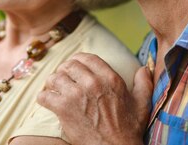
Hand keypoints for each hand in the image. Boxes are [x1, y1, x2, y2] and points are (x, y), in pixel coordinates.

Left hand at [37, 52, 152, 144]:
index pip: (86, 57)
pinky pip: (44, 96)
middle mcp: (92, 83)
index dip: (77, 60)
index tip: (74, 66)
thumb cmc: (128, 129)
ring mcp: (76, 95)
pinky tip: (47, 101)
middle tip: (63, 79)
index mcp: (109, 78)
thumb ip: (143, 84)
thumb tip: (143, 69)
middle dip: (64, 71)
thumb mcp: (141, 104)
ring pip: (54, 78)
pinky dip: (43, 98)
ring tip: (54, 89)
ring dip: (52, 84)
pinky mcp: (63, 109)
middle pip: (68, 65)